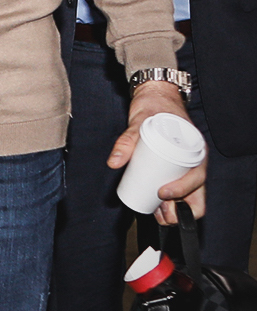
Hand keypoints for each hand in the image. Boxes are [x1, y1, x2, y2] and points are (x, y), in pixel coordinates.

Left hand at [108, 80, 205, 224]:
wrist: (155, 96)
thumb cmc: (154, 107)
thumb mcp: (139, 122)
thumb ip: (126, 141)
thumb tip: (114, 163)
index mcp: (195, 151)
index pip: (197, 177)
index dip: (182, 190)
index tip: (162, 194)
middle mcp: (194, 162)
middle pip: (197, 194)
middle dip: (181, 209)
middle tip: (161, 214)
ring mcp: (185, 167)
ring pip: (188, 196)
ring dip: (175, 210)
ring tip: (157, 214)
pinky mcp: (174, 169)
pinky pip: (178, 190)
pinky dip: (171, 203)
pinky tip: (158, 209)